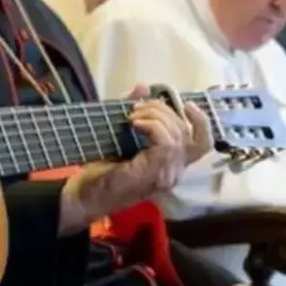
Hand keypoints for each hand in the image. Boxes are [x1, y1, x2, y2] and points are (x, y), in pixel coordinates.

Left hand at [60, 86, 210, 232]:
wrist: (84, 198)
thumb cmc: (102, 171)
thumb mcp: (121, 136)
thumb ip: (136, 112)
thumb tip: (143, 87)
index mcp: (171, 164)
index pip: (202, 144)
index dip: (201, 121)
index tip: (187, 104)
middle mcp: (174, 171)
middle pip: (186, 131)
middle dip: (162, 110)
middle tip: (136, 108)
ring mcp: (166, 175)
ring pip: (177, 134)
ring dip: (155, 116)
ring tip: (133, 116)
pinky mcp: (154, 174)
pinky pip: (166, 143)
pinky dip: (152, 126)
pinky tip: (134, 124)